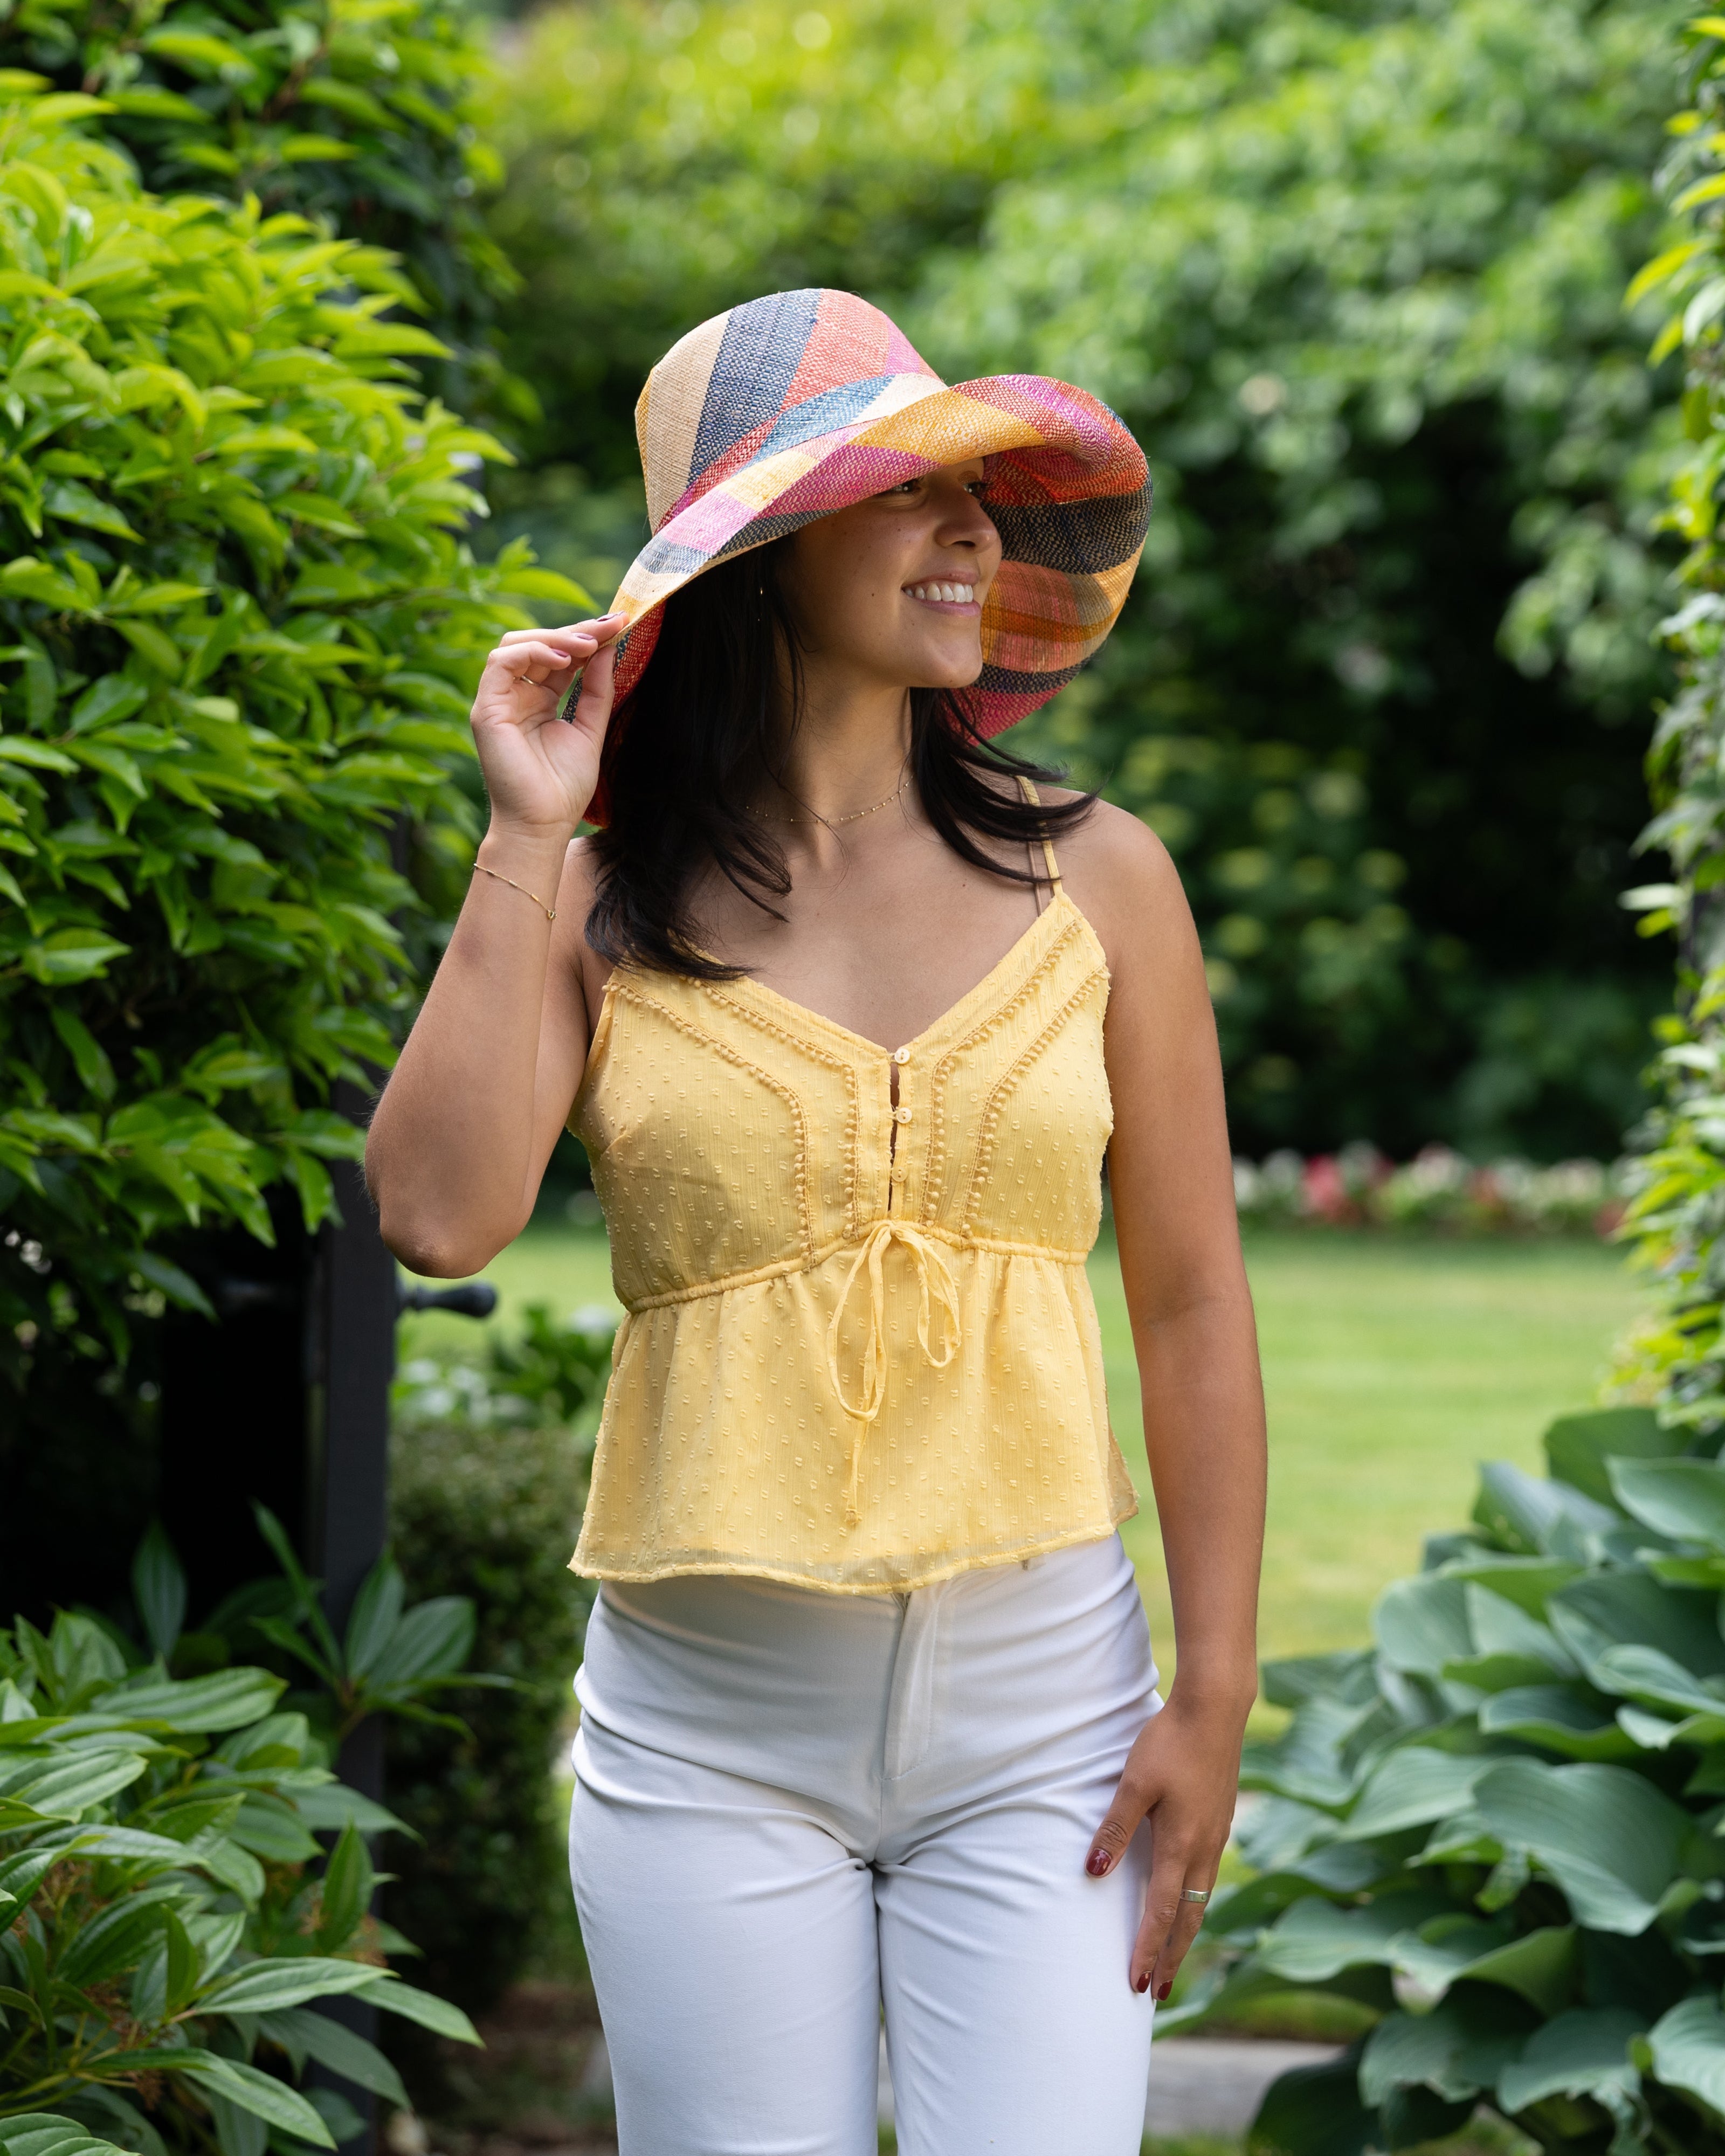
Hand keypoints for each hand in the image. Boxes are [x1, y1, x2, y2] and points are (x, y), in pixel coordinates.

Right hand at [470, 615, 624, 836]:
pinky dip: (532, 652)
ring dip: (555, 638)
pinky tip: (563, 660)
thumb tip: (607, 649)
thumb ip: (597, 691)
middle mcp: (515, 696)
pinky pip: (501, 662)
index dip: (586, 638)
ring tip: (588, 644)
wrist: (543, 825)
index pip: (559, 657)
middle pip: (538, 644)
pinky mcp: (486, 709)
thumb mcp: (590, 729)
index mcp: (537, 701)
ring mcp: (497, 701)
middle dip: (575, 631)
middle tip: (610, 625)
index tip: (619, 626)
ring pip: (516, 645)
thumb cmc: (564, 788)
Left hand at [1085, 1690, 1245, 1996]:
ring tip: (1171, 1959)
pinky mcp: (1221, 1821)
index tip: (1136, 1984)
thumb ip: (1114, 1829)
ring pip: (1201, 1899)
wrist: (1216, 1709)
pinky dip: (1195, 1903)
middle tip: (1156, 1993)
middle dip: (1171, 1957)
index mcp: (1181, 1844)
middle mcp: (1204, 1848)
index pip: (1162, 1911)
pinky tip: (1188, 1901)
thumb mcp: (1135, 1783)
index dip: (1148, 1949)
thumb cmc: (1170, 1742)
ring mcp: (1218, 1836)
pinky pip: (1207, 1877)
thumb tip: (1091, 1873)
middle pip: (1188, 1918)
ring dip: (1185, 1934)